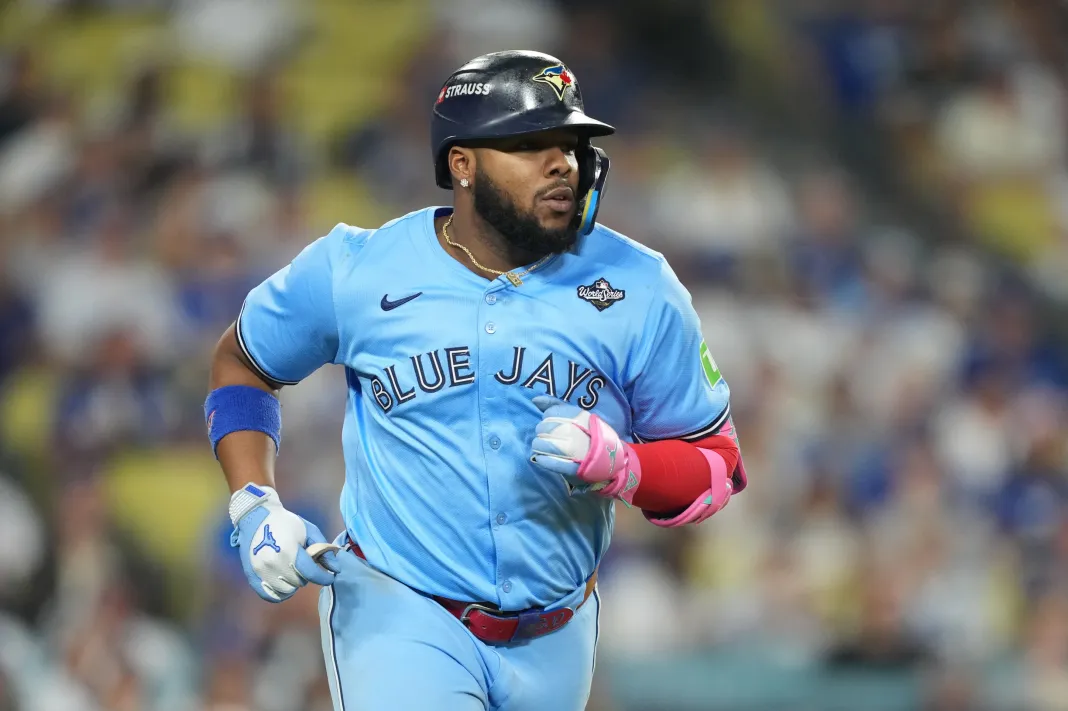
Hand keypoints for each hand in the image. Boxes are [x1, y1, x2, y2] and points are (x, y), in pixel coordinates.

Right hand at [229, 484, 338, 601]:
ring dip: (293, 584)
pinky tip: (284, 583)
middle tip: (305, 566)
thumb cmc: (285, 522)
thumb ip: (323, 550)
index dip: (324, 578)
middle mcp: (274, 563)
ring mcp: (261, 571)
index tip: (330, 577)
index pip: (311, 574)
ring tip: (293, 571)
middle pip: (299, 583)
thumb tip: (335, 569)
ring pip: (286, 591)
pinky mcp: (252, 576)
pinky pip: (270, 596)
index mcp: (289, 550)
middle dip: (306, 576)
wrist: (255, 517)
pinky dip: (280, 593)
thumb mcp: (309, 530)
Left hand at [529, 396, 640, 505]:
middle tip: (549, 438)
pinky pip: (550, 462)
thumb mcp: (577, 416)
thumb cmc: (590, 435)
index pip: (550, 413)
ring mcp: (574, 450)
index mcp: (578, 416)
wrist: (610, 460)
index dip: (547, 419)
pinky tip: (540, 459)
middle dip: (542, 433)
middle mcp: (575, 431)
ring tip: (544, 449)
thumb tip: (535, 399)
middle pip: (543, 428)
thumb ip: (555, 405)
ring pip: (542, 444)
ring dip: (539, 447)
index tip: (553, 425)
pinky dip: (543, 460)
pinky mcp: (572, 467)